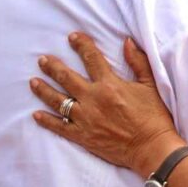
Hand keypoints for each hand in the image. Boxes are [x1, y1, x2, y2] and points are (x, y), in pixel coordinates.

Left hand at [30, 33, 184, 178]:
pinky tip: (36, 115)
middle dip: (52, 67)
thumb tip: (127, 41)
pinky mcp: (82, 136)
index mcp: (109, 84)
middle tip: (42, 60)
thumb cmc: (154, 117)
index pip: (91, 58)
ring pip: (58, 101)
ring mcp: (85, 119)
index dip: (81, 45)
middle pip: (66, 78)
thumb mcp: (150, 85)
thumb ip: (138, 62)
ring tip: (33, 82)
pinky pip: (59, 127)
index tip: (72, 37)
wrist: (152, 148)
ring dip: (43, 90)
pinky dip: (46, 121)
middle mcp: (92, 99)